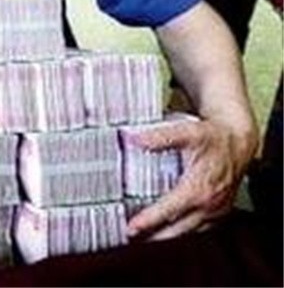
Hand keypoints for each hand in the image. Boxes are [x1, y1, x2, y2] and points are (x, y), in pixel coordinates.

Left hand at [127, 118, 254, 240]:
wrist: (240, 141)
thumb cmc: (216, 138)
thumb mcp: (188, 133)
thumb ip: (160, 137)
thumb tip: (134, 138)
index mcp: (199, 188)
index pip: (170, 210)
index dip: (149, 220)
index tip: (131, 227)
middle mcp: (209, 204)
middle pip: (176, 229)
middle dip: (152, 235)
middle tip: (129, 234)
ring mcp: (216, 210)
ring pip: (187, 232)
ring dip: (165, 236)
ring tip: (142, 235)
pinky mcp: (220, 212)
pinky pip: (199, 228)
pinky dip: (181, 230)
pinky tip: (169, 228)